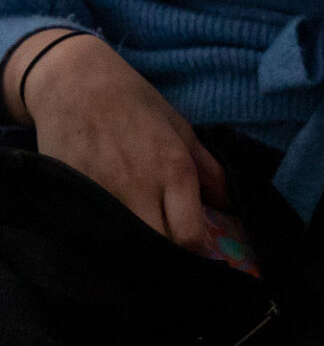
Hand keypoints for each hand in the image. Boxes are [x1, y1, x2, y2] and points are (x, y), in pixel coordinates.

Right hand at [5, 30, 227, 253]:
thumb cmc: (136, 103)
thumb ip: (208, 169)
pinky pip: (92, 235)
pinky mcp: (72, 198)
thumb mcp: (180, 128)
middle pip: (158, 248)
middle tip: (174, 260)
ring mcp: (102, 196)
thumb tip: (230, 203)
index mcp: (173, 170)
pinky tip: (113, 237)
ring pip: (124, 247)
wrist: (76, 85)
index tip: (201, 259)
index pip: (188, 236)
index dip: (196, 254)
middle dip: (169, 261)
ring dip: (137, 255)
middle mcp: (139, 188)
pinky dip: (105, 242)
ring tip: (146, 250)